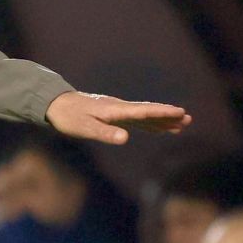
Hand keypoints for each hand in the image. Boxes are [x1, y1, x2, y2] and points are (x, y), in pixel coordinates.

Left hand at [45, 91, 190, 144]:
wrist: (53, 104)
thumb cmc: (67, 117)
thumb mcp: (83, 127)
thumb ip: (104, 133)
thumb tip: (125, 138)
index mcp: (115, 110)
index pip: (143, 111)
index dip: (162, 113)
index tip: (180, 112)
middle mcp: (118, 108)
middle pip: (148, 112)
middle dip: (167, 116)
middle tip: (188, 118)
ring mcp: (115, 111)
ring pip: (143, 116)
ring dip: (161, 120)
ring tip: (180, 125)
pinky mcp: (111, 115)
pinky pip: (135, 119)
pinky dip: (148, 123)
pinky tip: (156, 127)